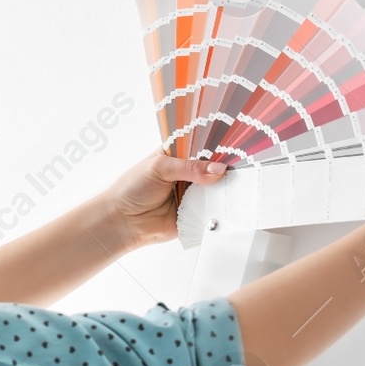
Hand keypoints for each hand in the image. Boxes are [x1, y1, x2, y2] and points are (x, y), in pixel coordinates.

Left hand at [100, 149, 228, 249]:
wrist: (123, 222)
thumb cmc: (132, 188)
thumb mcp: (160, 168)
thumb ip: (190, 167)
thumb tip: (218, 169)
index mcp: (178, 154)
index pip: (202, 144)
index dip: (218, 144)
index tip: (236, 143)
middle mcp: (188, 172)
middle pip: (214, 166)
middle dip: (226, 166)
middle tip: (241, 165)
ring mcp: (193, 193)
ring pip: (217, 188)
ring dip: (225, 188)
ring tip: (240, 183)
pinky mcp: (196, 213)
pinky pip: (213, 210)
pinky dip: (220, 207)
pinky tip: (229, 203)